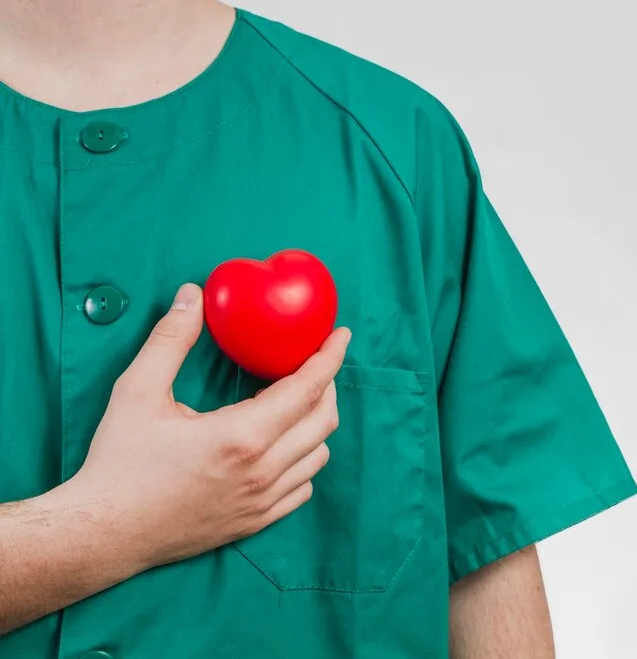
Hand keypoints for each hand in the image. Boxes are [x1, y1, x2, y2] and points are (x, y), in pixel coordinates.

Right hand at [63, 283, 350, 569]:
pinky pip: (302, 489)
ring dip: (316, 423)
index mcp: (242, 436)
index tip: (341, 336)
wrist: (104, 534)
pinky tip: (284, 445)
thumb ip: (171, 339)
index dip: (330, 357)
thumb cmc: (118, 463)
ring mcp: (262, 501)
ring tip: (294, 401)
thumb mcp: (137, 392)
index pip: (307, 388)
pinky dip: (304, 461)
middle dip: (327, 385)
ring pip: (318, 455)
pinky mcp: (255, 522)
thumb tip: (192, 295)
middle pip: (323, 420)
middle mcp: (262, 470)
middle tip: (313, 363)